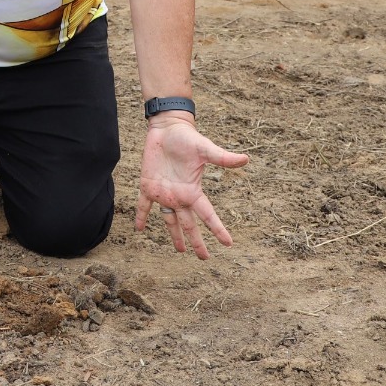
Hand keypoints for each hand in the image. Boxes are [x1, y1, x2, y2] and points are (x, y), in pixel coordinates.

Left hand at [134, 114, 248, 258]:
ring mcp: (164, 193)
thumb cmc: (187, 137)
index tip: (229, 244)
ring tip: (181, 250)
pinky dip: (141, 216)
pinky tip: (139, 228)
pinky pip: (143, 205)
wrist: (167, 128)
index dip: (218, 230)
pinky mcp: (148, 185)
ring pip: (169, 220)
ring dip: (174, 235)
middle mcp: (180, 196)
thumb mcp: (205, 149)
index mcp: (193, 191)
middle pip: (189, 224)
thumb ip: (222, 157)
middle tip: (204, 258)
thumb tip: (245, 159)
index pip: (208, 215)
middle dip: (197, 242)